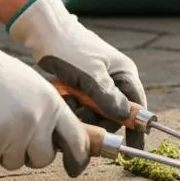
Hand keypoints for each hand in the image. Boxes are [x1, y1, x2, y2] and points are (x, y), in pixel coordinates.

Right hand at [0, 9, 91, 174]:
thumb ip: (49, 114)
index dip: (78, 157)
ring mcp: (12, 134)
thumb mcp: (35, 89)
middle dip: (30, 155)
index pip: (76, 139)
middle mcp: (36, 121)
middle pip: (43, 159)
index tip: (75, 168)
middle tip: (15, 139)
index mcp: (52, 105)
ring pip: (13, 162)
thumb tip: (60, 141)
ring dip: (2, 152)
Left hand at [8, 0, 147, 141]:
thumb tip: (125, 117)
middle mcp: (114, 80)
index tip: (134, 149)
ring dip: (81, 114)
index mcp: (124, 74)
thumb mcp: (89, 73)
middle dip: (97, 120)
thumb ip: (107, 96)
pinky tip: (62, 101)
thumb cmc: (70, 48)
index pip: (137, 107)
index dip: (136, 128)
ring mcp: (97, 84)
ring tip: (66, 106)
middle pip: (113, 114)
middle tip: (80, 120)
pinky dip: (72, 108)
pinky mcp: (80, 86)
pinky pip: (81, 106)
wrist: (43, 31)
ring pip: (95, 112)